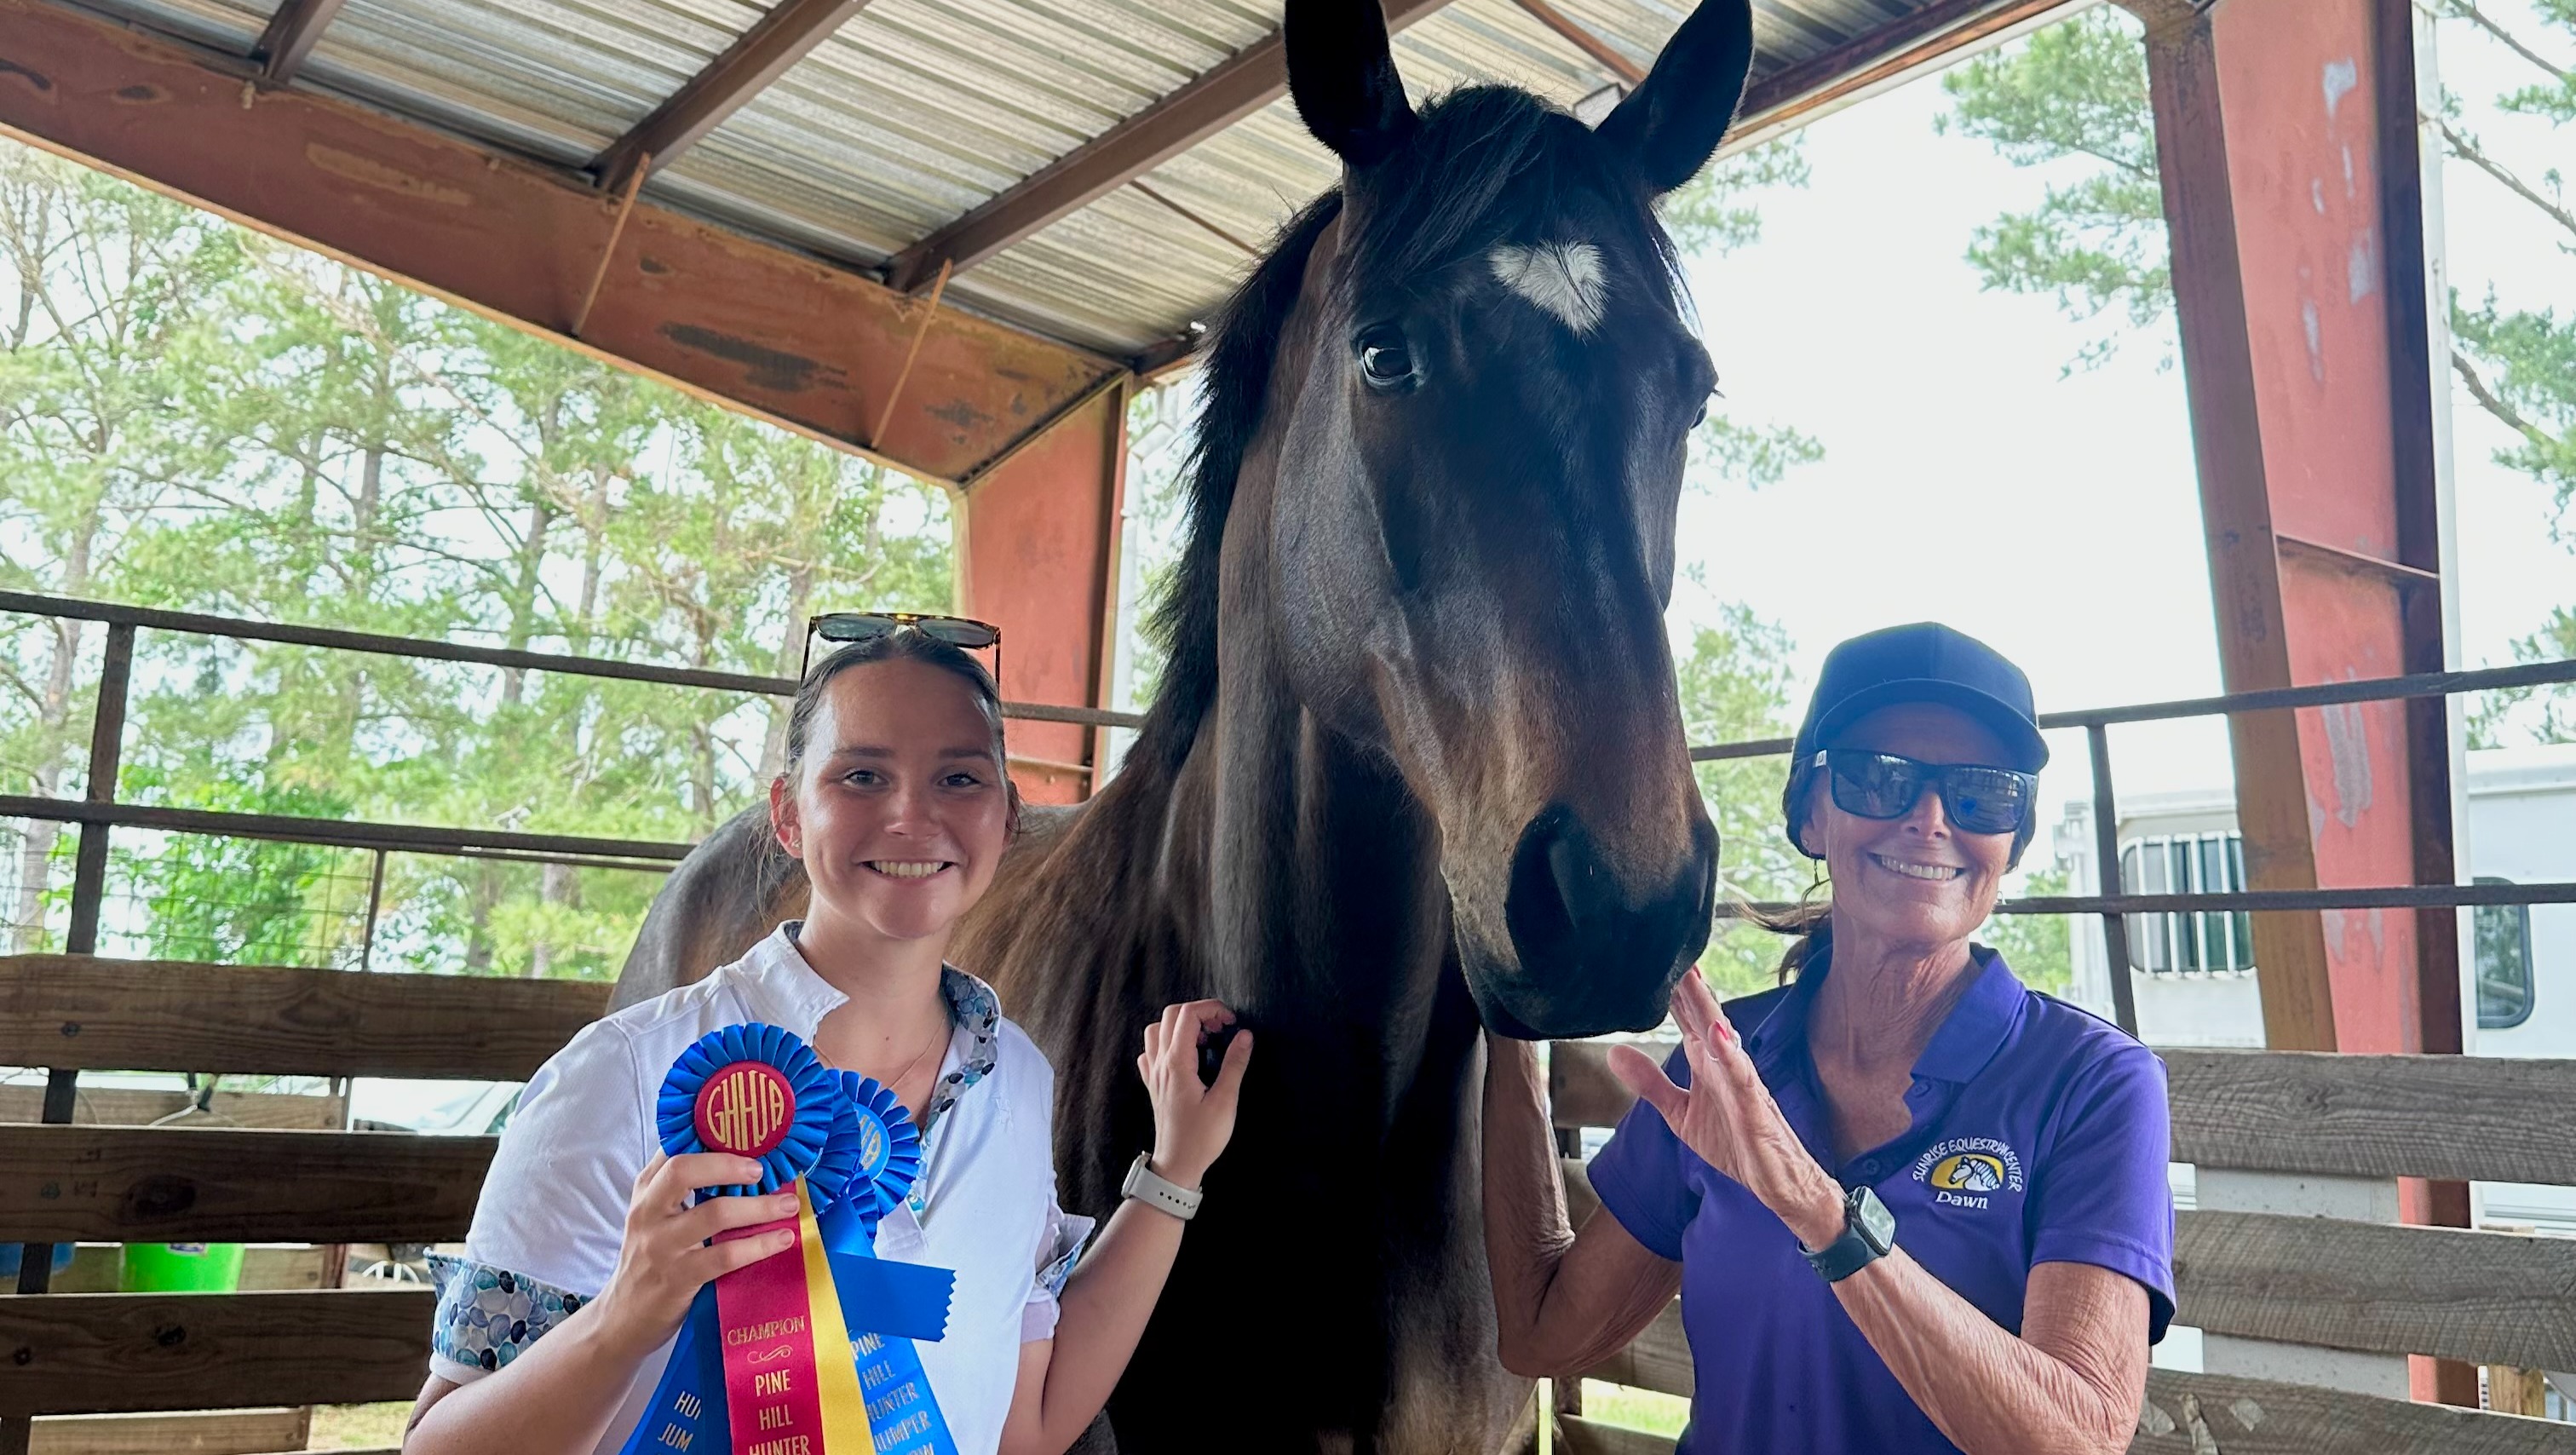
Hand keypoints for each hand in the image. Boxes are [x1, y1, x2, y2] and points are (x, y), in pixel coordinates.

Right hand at [586, 1152, 801, 1361]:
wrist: (622, 1319)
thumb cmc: (651, 1259)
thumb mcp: (655, 1216)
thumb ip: (682, 1187)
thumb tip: (742, 1156)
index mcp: (646, 1189)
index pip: (673, 1146)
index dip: (710, 1131)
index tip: (748, 1127)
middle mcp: (649, 1211)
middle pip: (683, 1170)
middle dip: (729, 1164)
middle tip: (763, 1169)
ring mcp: (662, 1245)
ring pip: (714, 1213)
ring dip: (759, 1207)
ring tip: (789, 1205)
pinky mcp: (678, 1279)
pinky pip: (725, 1255)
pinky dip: (759, 1245)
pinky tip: (781, 1240)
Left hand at [1137, 1000, 1251, 1189]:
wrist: (1176, 1164)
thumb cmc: (1202, 1137)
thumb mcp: (1225, 1101)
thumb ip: (1234, 1064)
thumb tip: (1244, 1035)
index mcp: (1177, 1063)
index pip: (1189, 1015)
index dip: (1212, 1009)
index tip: (1232, 1022)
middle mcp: (1160, 1063)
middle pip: (1171, 1015)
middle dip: (1198, 1012)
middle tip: (1220, 1028)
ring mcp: (1153, 1074)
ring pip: (1155, 1030)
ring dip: (1179, 1025)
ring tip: (1202, 1039)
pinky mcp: (1153, 1085)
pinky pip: (1149, 1052)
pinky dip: (1164, 1044)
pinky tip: (1183, 1057)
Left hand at [1608, 968, 1845, 1249]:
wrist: (1778, 1183)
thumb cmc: (1735, 1142)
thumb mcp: (1680, 1113)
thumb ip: (1650, 1083)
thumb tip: (1614, 1052)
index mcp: (1706, 1062)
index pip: (1683, 1016)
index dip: (1665, 987)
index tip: (1646, 953)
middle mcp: (1724, 1063)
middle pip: (1701, 1015)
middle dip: (1684, 981)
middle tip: (1666, 944)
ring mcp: (1742, 1082)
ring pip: (1722, 1037)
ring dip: (1706, 1007)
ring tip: (1689, 976)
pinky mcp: (1756, 1107)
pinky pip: (1743, 1079)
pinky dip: (1731, 1057)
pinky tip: (1718, 1036)